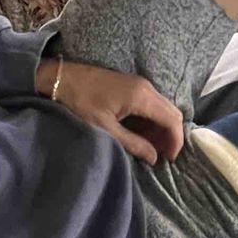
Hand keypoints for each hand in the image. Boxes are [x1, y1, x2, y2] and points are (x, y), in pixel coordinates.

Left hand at [36, 58, 184, 164]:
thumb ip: (132, 143)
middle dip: (171, 135)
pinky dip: (152, 119)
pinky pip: (152, 103)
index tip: (170, 158)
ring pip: (163, 108)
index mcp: (141, 96)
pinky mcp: (132, 85)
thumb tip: (154, 157)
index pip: (172, 119)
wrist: (62, 78)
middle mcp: (146, 87)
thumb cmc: (80, 102)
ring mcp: (139, 84)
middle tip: (162, 155)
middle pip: (172, 112)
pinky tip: (141, 133)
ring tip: (151, 147)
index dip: (176, 141)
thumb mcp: (104, 128)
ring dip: (161, 127)